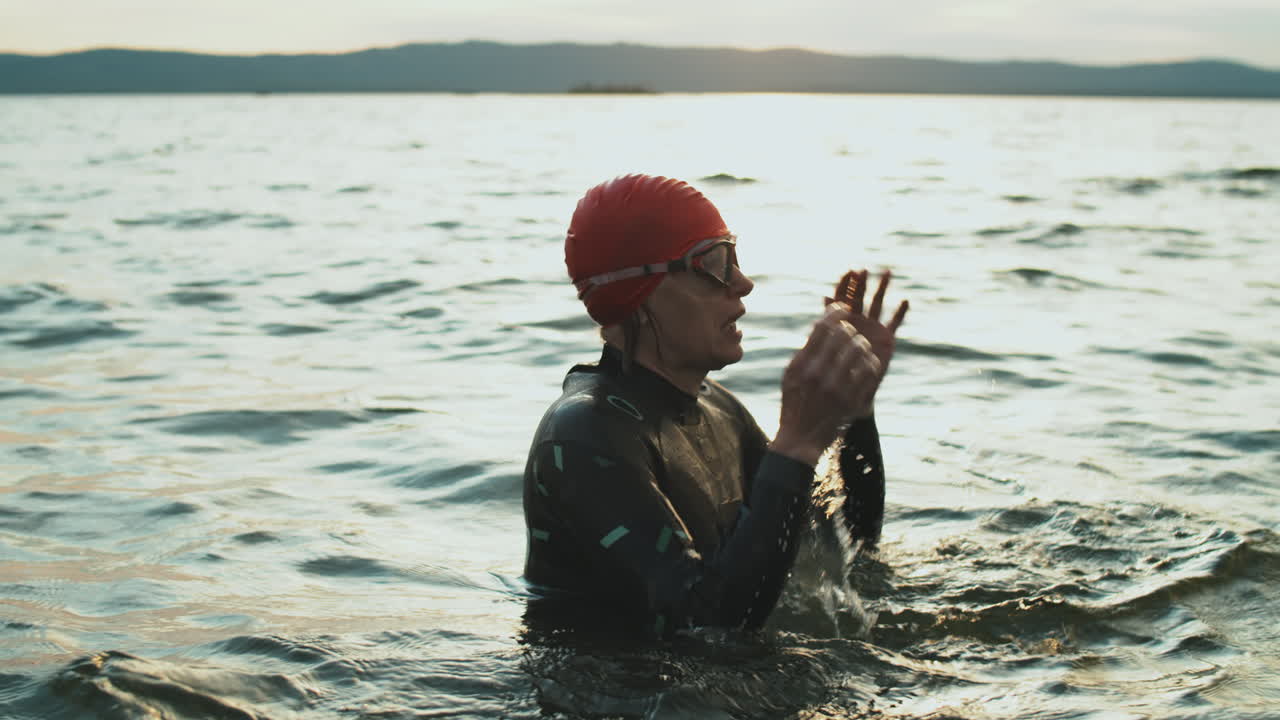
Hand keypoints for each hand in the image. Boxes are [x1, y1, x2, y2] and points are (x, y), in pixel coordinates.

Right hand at [771, 303, 884, 465]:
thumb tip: (823, 325)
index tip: (842, 310)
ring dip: (862, 345)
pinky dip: (870, 363)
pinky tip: (867, 363)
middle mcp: (819, 375)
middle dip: (850, 329)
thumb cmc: (794, 403)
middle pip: (843, 335)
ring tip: (860, 347)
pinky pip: (869, 371)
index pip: (823, 327)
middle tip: (852, 332)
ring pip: (859, 351)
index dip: (836, 313)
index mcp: (802, 365)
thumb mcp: (791, 375)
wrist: (800, 440)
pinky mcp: (852, 401)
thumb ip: (806, 350)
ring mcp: (838, 389)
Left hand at [824, 269, 908, 416]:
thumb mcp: (826, 346)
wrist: (847, 390)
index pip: (842, 297)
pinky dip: (900, 312)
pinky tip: (904, 301)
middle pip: (860, 296)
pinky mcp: (886, 338)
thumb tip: (824, 299)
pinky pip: (895, 323)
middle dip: (862, 283)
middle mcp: (857, 321)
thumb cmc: (832, 370)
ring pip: (878, 304)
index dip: (845, 284)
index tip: (848, 271)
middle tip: (863, 270)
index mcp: (841, 321)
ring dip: (882, 288)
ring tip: (887, 272)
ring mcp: (872, 328)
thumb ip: (826, 323)